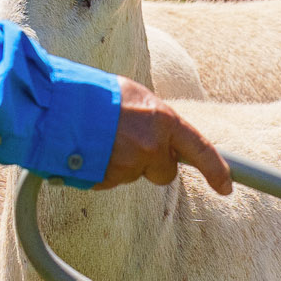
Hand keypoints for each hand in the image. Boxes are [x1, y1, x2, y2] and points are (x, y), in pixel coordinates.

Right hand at [100, 87, 231, 193]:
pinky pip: (111, 181)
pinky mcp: (106, 181)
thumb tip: (163, 134)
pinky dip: (103, 170)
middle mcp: (149, 147)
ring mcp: (128, 166)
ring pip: (134, 176)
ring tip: (101, 140)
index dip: (217, 170)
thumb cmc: (94, 94)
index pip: (201, 149)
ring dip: (121, 163)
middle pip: (164, 173)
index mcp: (162, 120)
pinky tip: (90, 151)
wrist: (54, 106)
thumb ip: (155, 118)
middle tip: (129, 143)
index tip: (226, 186)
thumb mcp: (134, 96)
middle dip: (152, 164)